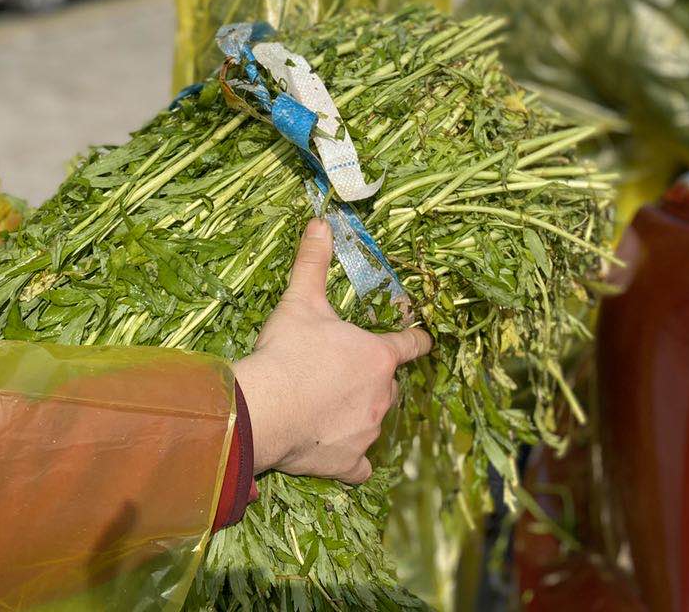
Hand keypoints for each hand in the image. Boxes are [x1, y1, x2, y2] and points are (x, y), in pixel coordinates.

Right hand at [233, 219, 431, 483]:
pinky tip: (338, 454)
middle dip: (375, 380)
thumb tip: (320, 222)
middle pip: (391, 386)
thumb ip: (312, 263)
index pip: (410, 344)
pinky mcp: (350, 462)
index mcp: (378, 356)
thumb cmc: (288, 352)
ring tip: (329, 408)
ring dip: (361, 415)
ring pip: (375, 421)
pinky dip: (353, 461)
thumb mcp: (300, 301)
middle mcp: (383, 394)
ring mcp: (369, 430)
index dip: (416, 339)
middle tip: (345, 374)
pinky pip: (360, 465)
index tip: (423, 338)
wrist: (264, 410)